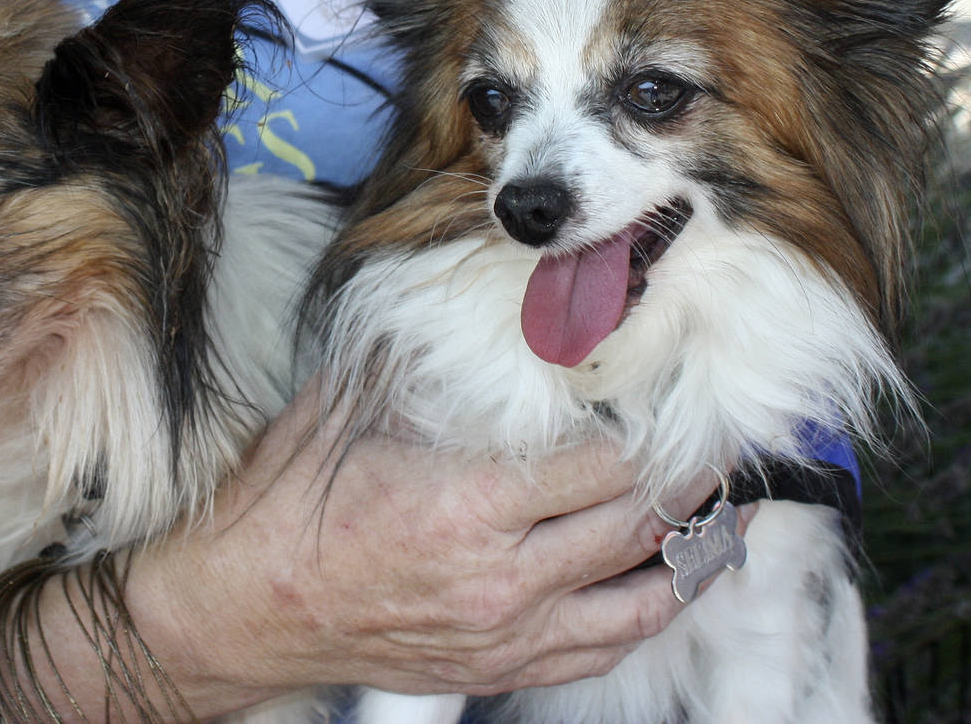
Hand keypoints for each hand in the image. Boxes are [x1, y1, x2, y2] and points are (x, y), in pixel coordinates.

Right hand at [127, 381, 736, 704]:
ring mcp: (508, 632)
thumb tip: (472, 303)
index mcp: (467, 504)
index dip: (654, 428)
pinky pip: (606, 646)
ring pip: (642, 595)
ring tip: (726, 506)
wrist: (242, 607)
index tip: (681, 391)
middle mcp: (502, 577)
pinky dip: (653, 607)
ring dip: (695, 549)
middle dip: (695, 478)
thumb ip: (418, 363)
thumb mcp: (346, 410)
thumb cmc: (286, 505)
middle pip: (637, 525)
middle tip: (728, 437)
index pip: (601, 464)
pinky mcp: (502, 666)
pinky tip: (675, 574)